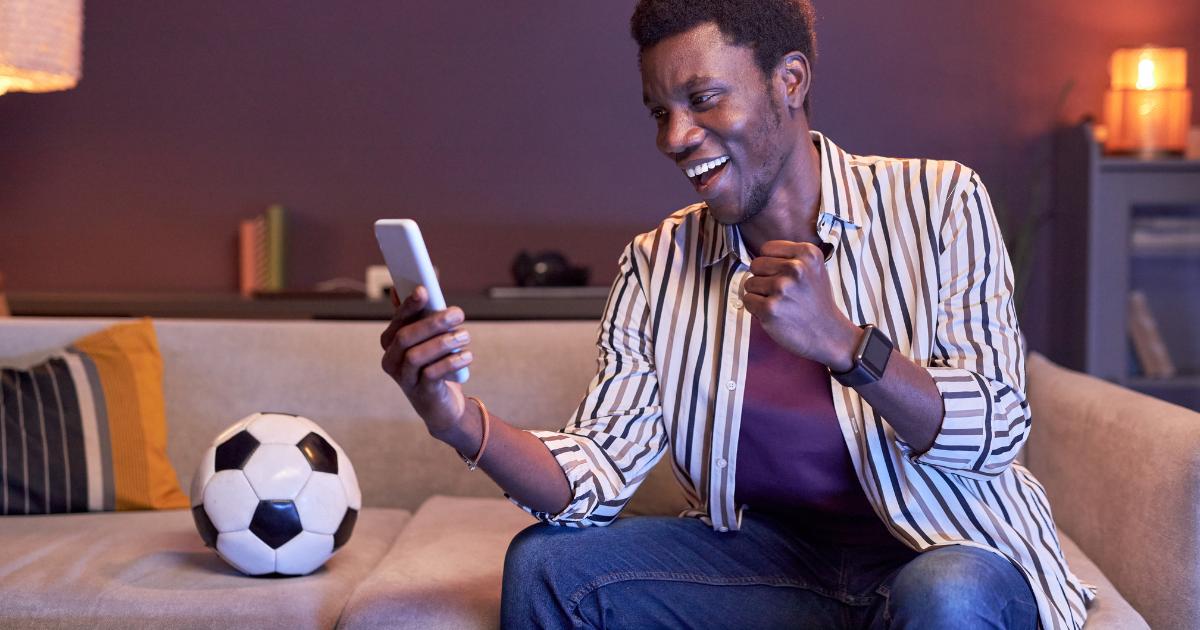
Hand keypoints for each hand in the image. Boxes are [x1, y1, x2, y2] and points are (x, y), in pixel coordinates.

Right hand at [380, 287, 474, 438]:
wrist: (442, 404)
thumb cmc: (434, 364)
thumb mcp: (428, 339)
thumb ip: (421, 316)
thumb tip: (414, 287)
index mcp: (390, 342)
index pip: (397, 320)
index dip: (409, 304)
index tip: (424, 289)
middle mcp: (392, 361)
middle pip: (405, 336)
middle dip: (432, 322)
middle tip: (458, 313)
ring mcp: (405, 379)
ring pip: (417, 355)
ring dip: (444, 342)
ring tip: (465, 335)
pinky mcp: (421, 394)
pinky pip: (432, 374)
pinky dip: (451, 362)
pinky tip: (467, 355)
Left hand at [741, 240, 860, 369]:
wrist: (829, 335)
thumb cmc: (816, 302)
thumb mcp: (814, 268)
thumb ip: (790, 256)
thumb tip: (759, 256)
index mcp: (807, 253)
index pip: (767, 248)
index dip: (771, 263)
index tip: (784, 276)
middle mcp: (795, 268)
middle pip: (756, 264)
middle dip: (763, 279)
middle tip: (782, 293)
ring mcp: (782, 288)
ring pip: (749, 283)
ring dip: (760, 295)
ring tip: (780, 304)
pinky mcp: (770, 308)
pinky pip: (747, 300)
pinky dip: (756, 309)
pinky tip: (775, 314)